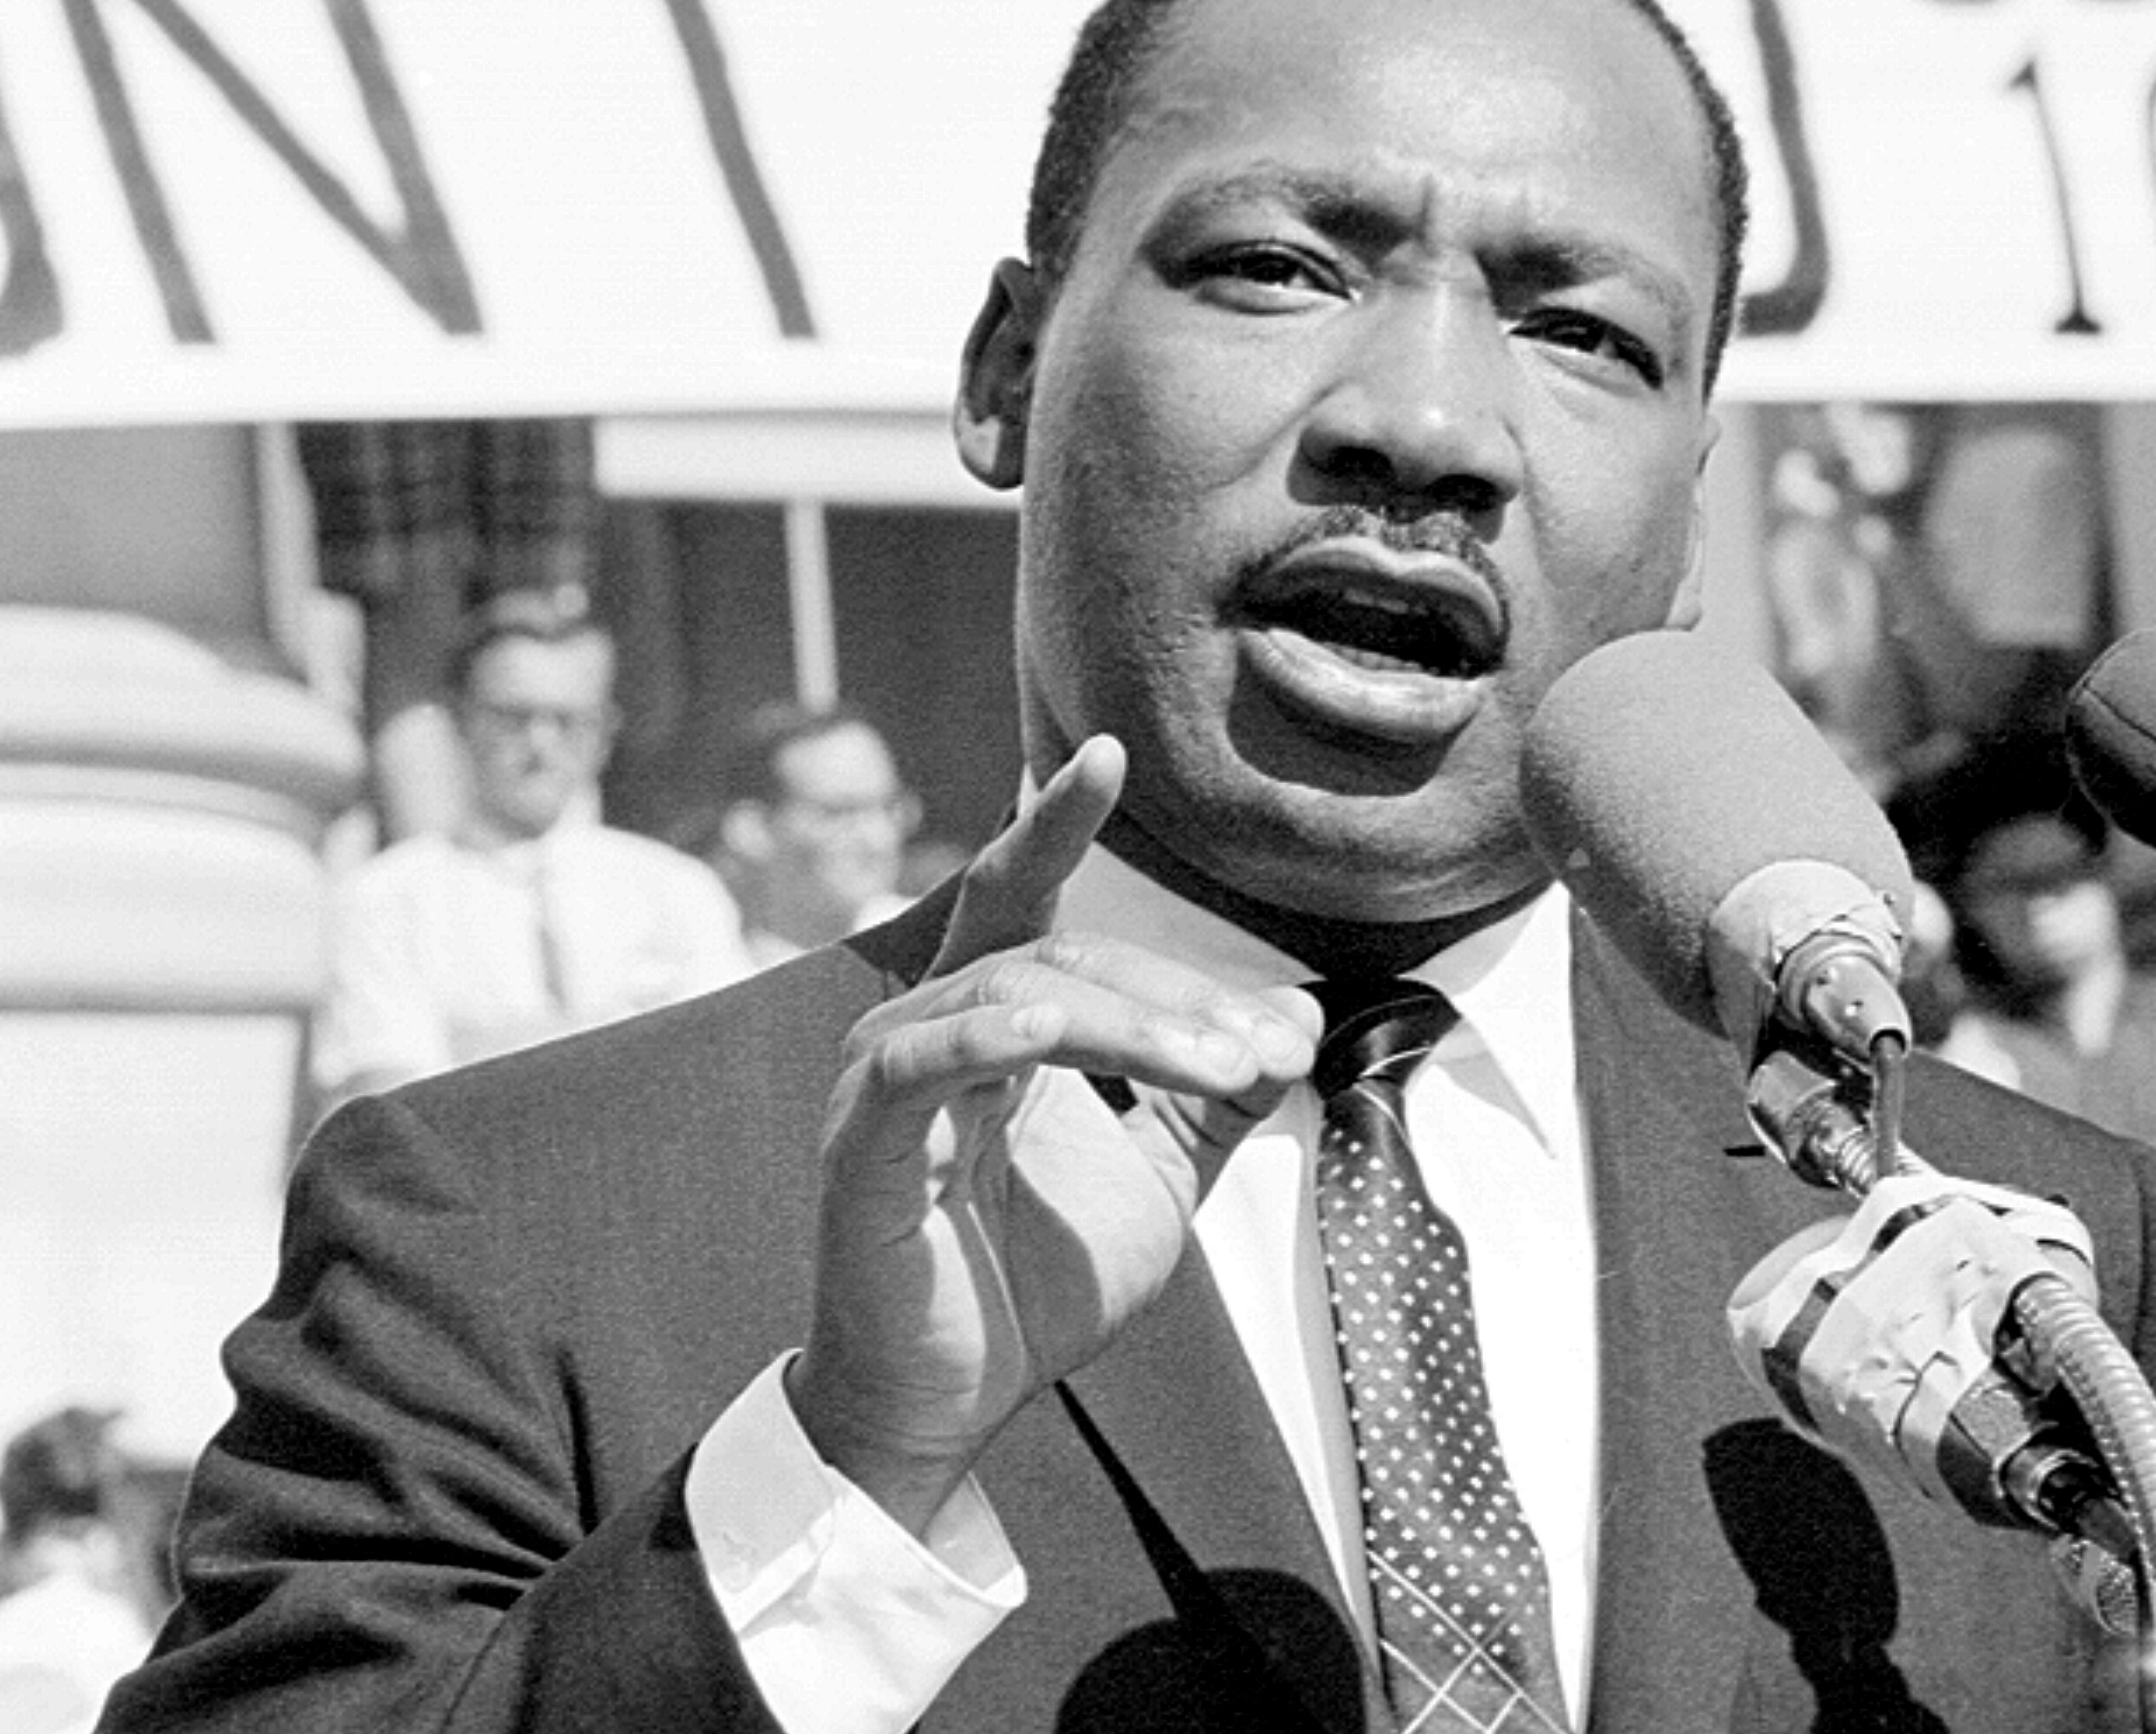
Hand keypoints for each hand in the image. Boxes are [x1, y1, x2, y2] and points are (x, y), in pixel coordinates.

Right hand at [789, 736, 1320, 1533]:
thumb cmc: (1030, 1289)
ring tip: (1217, 1069)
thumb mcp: (1153, 1181)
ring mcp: (886, 1079)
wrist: (945, 1406)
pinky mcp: (860, 1143)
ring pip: (1016, 994)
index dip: (1056, 823)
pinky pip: (921, 1063)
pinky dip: (987, 1036)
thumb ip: (1211, 1098)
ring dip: (1132, 1024)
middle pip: (1057, 952)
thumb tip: (1294, 1024)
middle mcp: (928, 1028)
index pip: (1022, 899)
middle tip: (1264, 1056)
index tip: (1107, 750)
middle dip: (1175, 994)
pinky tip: (1045, 1032)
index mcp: (987, 1025)